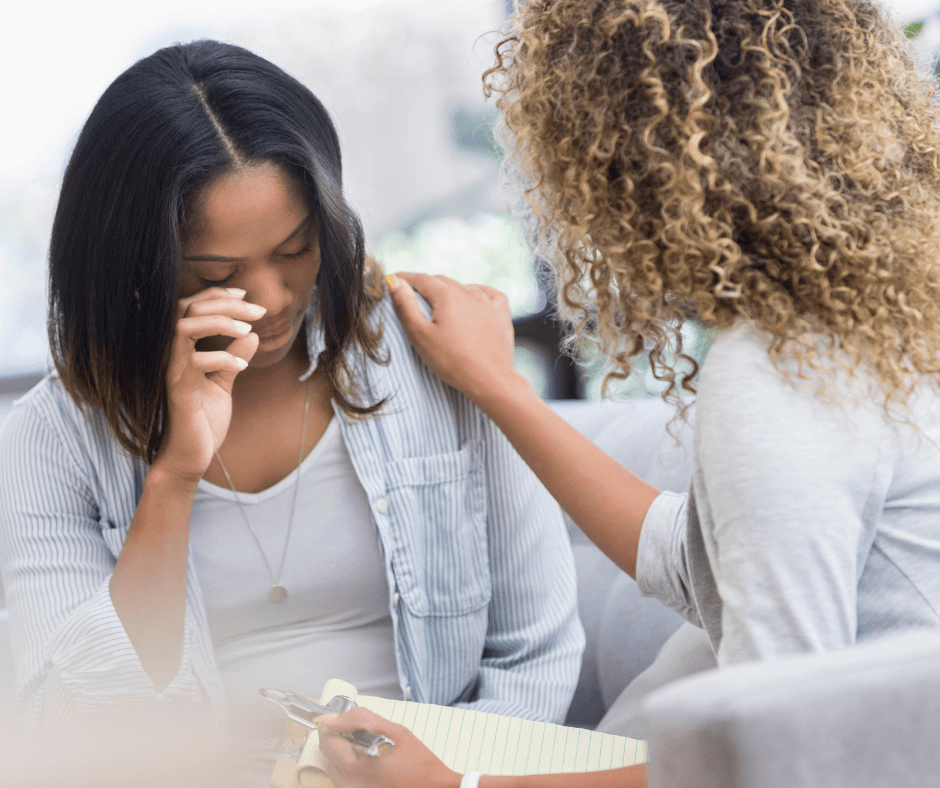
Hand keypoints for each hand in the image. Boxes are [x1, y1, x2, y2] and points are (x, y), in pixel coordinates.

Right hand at [154, 287, 260, 481]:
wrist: (191, 458)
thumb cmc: (203, 422)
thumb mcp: (224, 385)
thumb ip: (233, 359)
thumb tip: (251, 336)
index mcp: (182, 350)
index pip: (191, 306)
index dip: (217, 295)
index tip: (246, 295)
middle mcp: (172, 355)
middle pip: (188, 308)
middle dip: (226, 303)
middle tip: (258, 311)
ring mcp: (172, 371)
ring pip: (184, 326)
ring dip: (220, 322)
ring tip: (248, 330)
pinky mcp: (177, 390)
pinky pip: (194, 362)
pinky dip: (221, 358)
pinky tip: (242, 367)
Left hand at [318, 708, 460, 787]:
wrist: (432, 787)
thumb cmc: (417, 760)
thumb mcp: (394, 730)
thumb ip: (360, 720)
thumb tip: (334, 718)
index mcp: (356, 764)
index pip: (325, 738)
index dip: (330, 724)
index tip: (340, 718)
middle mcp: (349, 782)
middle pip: (326, 752)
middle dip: (337, 736)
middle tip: (356, 730)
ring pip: (332, 766)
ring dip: (341, 752)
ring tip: (364, 746)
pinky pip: (342, 778)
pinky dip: (348, 765)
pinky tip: (367, 760)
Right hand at [386, 272, 516, 404]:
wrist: (489, 380)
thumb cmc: (452, 362)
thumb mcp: (420, 335)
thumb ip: (406, 306)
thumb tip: (393, 281)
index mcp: (447, 296)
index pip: (421, 279)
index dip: (404, 279)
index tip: (393, 279)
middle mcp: (469, 293)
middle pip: (441, 281)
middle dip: (425, 285)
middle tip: (412, 293)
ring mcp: (488, 303)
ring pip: (464, 287)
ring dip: (449, 290)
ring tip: (440, 301)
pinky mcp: (502, 314)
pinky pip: (489, 294)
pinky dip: (477, 293)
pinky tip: (473, 299)